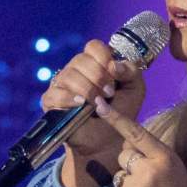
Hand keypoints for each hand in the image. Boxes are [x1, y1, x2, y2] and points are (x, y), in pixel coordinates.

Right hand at [40, 40, 145, 157]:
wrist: (110, 140)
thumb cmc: (122, 111)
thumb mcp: (135, 88)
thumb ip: (130, 71)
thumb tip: (114, 65)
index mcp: (95, 62)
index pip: (94, 47)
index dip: (104, 58)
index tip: (114, 75)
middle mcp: (76, 70)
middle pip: (80, 60)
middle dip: (98, 76)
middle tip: (109, 93)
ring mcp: (61, 85)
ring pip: (68, 75)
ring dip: (87, 89)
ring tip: (98, 104)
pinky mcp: (51, 101)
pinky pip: (54, 94)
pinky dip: (68, 98)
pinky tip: (81, 105)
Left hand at [94, 96, 186, 186]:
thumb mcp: (175, 170)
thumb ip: (154, 157)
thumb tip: (128, 146)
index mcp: (164, 157)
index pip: (136, 133)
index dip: (116, 118)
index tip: (99, 105)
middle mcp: (147, 169)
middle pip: (124, 155)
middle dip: (130, 165)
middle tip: (150, 183)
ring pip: (119, 178)